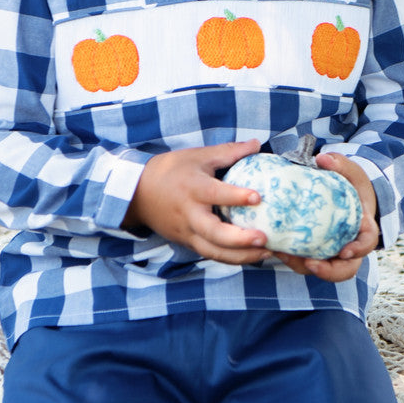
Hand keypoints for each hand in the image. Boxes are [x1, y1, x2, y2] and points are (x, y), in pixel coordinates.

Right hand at [125, 139, 268, 263]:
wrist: (137, 194)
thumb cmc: (170, 171)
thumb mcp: (197, 156)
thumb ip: (228, 152)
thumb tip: (257, 144)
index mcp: (192, 188)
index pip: (215, 194)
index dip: (236, 196)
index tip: (258, 197)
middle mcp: (189, 214)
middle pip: (213, 232)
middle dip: (239, 239)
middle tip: (263, 238)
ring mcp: (187, 232)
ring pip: (213, 251)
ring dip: (241, 256)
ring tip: (266, 253)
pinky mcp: (187, 242)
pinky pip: (211, 254)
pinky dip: (232, 258)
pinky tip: (252, 256)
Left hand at [271, 152, 378, 282]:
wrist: (346, 197)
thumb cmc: (352, 185)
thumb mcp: (351, 172)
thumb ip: (340, 164)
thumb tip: (321, 158)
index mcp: (364, 228)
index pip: (366, 244)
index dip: (357, 250)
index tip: (344, 251)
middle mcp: (350, 246)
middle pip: (345, 269)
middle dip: (328, 271)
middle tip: (310, 264)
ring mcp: (333, 253)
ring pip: (322, 270)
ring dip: (303, 266)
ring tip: (283, 255)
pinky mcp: (316, 253)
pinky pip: (305, 262)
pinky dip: (292, 258)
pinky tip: (275, 247)